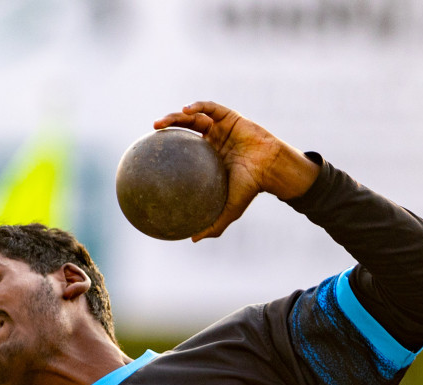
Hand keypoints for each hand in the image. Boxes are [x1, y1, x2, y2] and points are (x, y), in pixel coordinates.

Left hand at [153, 100, 319, 240]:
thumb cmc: (251, 187)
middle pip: (185, 127)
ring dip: (176, 115)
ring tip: (161, 122)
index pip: (184, 146)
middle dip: (168, 125)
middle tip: (153, 129)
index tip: (152, 150)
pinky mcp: (230, 117)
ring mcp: (221, 127)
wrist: (271, 169)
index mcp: (209, 155)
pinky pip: (211, 108)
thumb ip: (213, 224)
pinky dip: (198, 106)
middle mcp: (214, 139)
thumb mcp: (229, 210)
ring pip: (194, 116)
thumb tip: (192, 240)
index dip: (169, 145)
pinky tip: (186, 109)